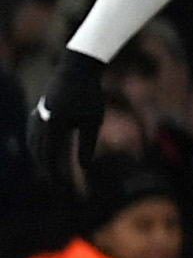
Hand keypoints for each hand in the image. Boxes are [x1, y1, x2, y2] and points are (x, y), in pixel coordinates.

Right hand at [25, 49, 107, 192]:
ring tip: (52, 174)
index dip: (57, 175)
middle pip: (41, 155)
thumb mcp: (93, 121)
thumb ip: (87, 145)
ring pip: (34, 146)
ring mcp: (37, 118)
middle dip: (50, 172)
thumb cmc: (89, 95)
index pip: (52, 159)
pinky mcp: (38, 112)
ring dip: (41, 161)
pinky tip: (43, 154)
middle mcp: (40, 125)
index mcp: (52, 128)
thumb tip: (84, 167)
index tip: (64, 188)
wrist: (77, 69)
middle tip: (60, 186)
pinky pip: (33, 136)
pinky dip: (37, 149)